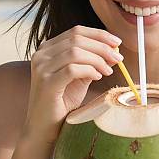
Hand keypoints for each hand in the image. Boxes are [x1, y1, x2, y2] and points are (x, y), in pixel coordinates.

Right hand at [23, 25, 122, 143]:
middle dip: (102, 47)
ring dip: (98, 60)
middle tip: (118, 58)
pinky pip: (72, 69)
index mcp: (48, 48)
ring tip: (108, 71)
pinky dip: (89, 71)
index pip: (76, 31)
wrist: (44, 127)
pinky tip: (98, 77)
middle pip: (77, 39)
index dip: (99, 35)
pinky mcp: (46, 82)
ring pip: (75, 52)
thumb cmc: (62, 102)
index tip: (117, 42)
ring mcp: (41, 67)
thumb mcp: (80, 77)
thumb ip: (93, 62)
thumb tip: (114, 50)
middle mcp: (41, 54)